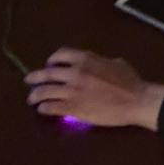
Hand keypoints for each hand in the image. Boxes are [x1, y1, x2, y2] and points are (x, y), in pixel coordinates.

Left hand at [24, 48, 163, 130]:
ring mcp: (72, 91)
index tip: (50, 64)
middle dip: (35, 77)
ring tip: (31, 99)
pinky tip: (42, 109)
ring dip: (35, 95)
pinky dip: (44, 108)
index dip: (53, 59)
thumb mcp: (116, 63)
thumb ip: (101, 62)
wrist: (135, 100)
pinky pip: (51, 107)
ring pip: (45, 92)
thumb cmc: (130, 81)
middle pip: (47, 74)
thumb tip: (96, 64)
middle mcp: (75, 73)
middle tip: (29, 80)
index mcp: (86, 59)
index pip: (61, 55)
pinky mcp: (73, 108)